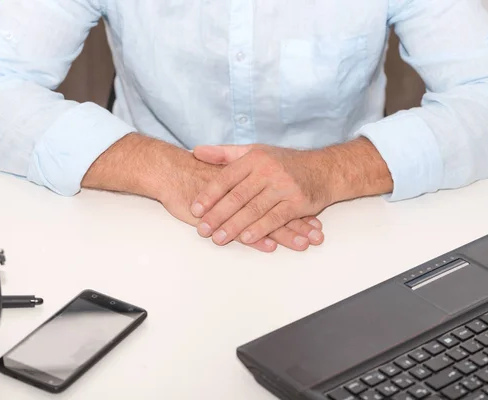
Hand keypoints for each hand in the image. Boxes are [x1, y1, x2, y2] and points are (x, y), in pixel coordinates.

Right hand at [82, 133, 324, 251]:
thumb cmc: (194, 172)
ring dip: (285, 234)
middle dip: (298, 224)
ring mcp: (232, 204)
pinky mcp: (218, 215)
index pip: (277, 196)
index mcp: (249, 180)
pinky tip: (270, 245)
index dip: (295, 207)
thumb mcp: (221, 171)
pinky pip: (239, 228)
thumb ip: (241, 181)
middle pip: (276, 209)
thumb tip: (258, 189)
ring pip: (263, 220)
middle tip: (317, 235)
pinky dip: (255, 237)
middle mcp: (245, 191)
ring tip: (305, 243)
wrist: (170, 171)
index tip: (314, 217)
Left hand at [190, 144, 330, 248]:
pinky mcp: (298, 202)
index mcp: (254, 158)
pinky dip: (260, 229)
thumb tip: (196, 151)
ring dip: (234, 226)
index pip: (226, 178)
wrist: (323, 170)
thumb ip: (225, 154)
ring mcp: (284, 186)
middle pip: (237, 196)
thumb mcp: (254, 152)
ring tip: (218, 238)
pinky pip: (275, 218)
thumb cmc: (284, 163)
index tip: (195, 209)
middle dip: (218, 215)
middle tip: (202, 229)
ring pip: (254, 209)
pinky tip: (246, 239)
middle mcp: (268, 170)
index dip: (209, 195)